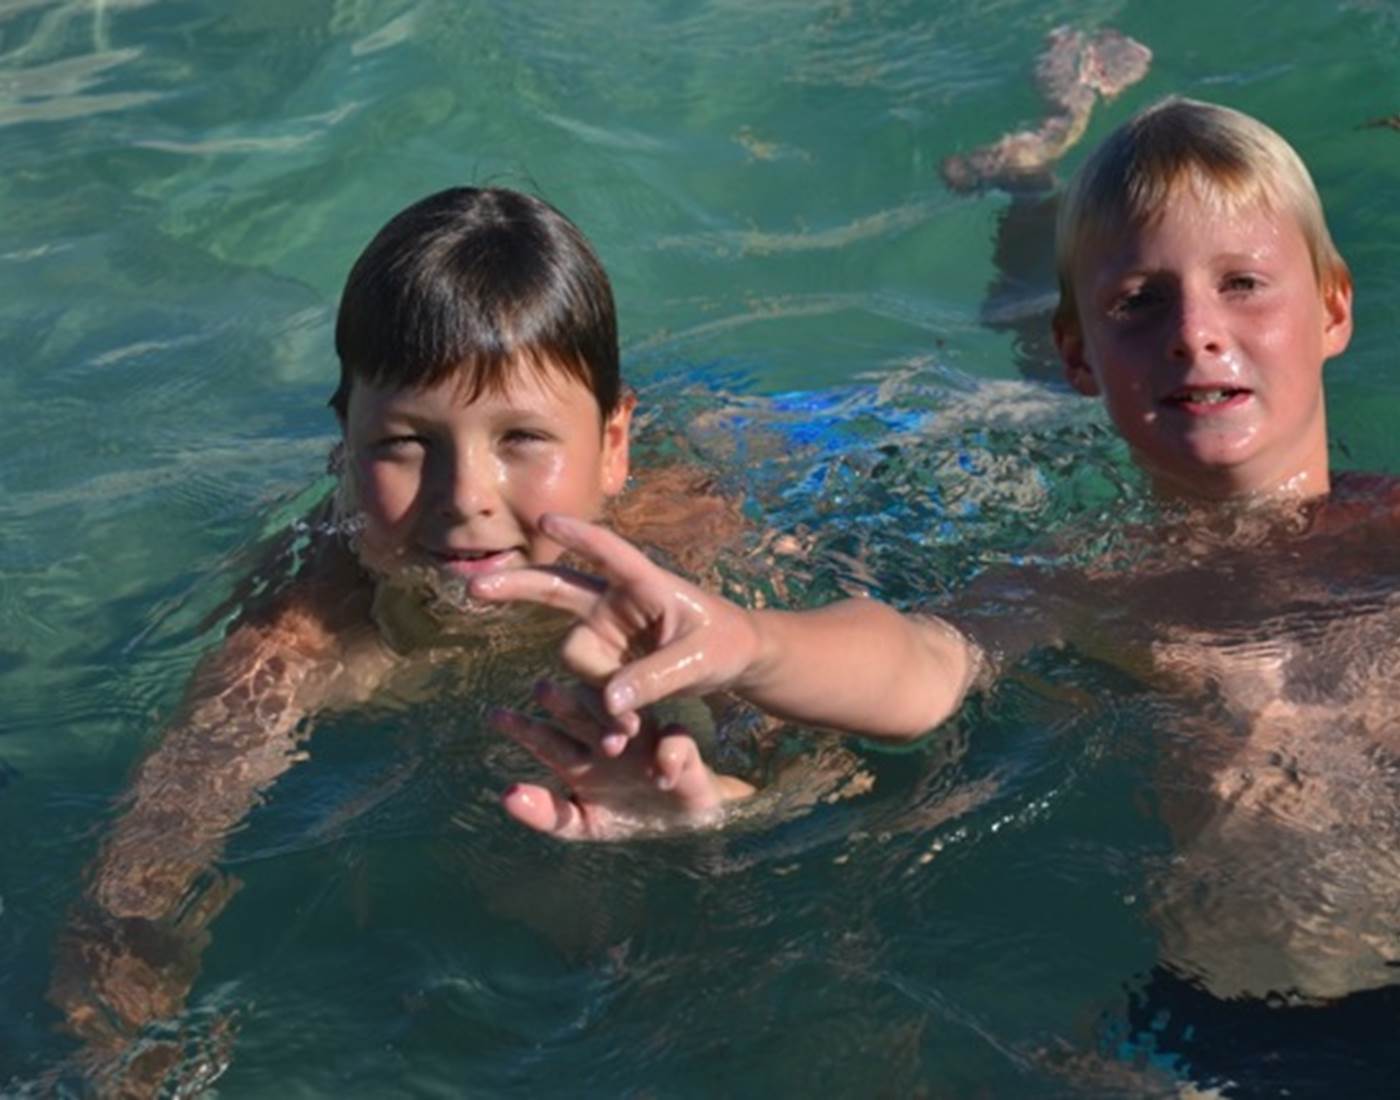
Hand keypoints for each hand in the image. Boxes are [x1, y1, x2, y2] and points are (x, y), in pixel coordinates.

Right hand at [472, 514, 761, 751]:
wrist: (732, 662)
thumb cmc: (723, 644)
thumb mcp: (699, 660)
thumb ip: (656, 676)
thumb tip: (609, 701)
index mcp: (645, 582)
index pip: (608, 553)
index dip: (578, 536)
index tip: (546, 521)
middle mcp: (616, 602)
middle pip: (556, 587)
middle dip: (517, 587)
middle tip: (475, 588)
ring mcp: (606, 632)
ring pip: (575, 658)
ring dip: (590, 691)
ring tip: (628, 729)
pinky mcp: (605, 663)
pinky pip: (585, 687)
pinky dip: (599, 712)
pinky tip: (622, 736)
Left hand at [493, 680, 752, 839]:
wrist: (682, 822)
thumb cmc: (627, 816)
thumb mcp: (582, 824)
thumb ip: (546, 814)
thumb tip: (507, 795)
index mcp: (581, 756)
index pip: (546, 738)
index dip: (522, 728)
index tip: (495, 716)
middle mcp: (609, 740)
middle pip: (582, 717)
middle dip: (563, 703)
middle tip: (542, 688)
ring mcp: (645, 742)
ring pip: (629, 719)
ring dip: (617, 720)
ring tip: (608, 736)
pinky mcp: (683, 753)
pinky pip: (678, 746)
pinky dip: (671, 755)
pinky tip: (662, 774)